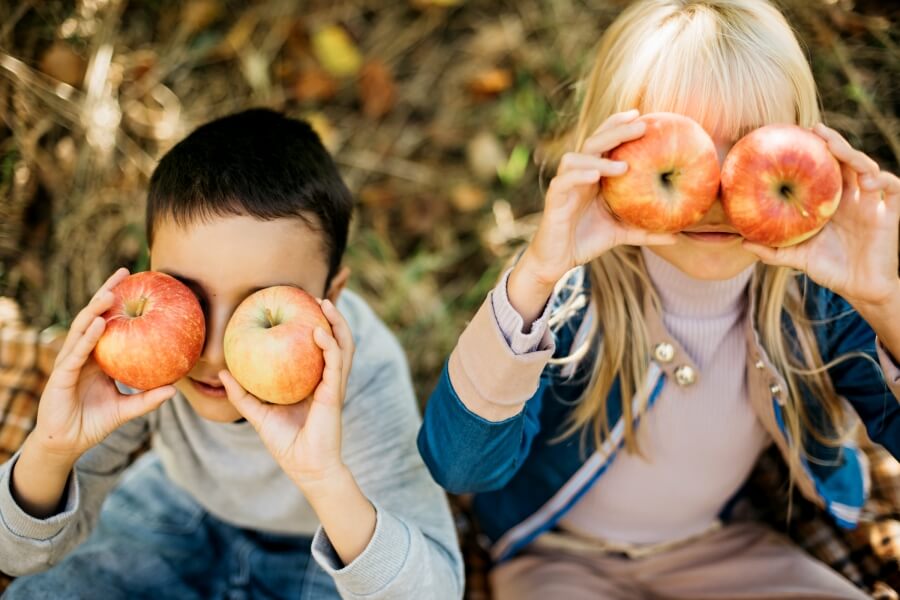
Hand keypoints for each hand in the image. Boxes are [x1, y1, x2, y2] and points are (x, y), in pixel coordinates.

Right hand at [30, 268, 175, 462]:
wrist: (66, 445)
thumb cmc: (93, 423)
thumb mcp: (127, 409)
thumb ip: (148, 399)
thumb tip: (176, 389)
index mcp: (97, 357)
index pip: (108, 322)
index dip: (120, 303)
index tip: (138, 283)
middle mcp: (82, 354)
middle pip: (94, 317)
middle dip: (107, 293)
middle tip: (124, 272)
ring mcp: (69, 363)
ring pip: (82, 330)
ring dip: (95, 310)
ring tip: (112, 293)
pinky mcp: (60, 376)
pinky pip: (76, 354)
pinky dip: (88, 338)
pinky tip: (99, 324)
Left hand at [221, 298, 353, 490]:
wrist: (305, 467)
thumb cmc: (285, 442)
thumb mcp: (258, 414)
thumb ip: (242, 394)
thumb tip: (222, 373)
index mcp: (314, 381)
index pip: (319, 348)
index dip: (316, 325)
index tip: (300, 306)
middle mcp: (327, 379)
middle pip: (337, 341)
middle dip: (332, 317)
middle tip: (315, 297)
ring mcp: (333, 385)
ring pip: (343, 346)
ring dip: (337, 323)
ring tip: (323, 305)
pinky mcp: (333, 394)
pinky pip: (334, 364)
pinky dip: (329, 345)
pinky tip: (317, 332)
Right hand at [510, 109, 676, 322]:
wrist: (557, 261)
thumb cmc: (587, 241)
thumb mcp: (621, 234)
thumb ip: (645, 232)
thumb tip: (677, 238)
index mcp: (594, 176)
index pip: (605, 142)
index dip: (619, 125)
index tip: (643, 116)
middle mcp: (578, 175)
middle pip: (594, 142)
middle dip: (616, 130)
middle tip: (641, 124)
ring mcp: (565, 185)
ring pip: (576, 157)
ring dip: (600, 157)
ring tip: (624, 165)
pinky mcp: (554, 199)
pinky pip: (564, 181)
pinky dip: (579, 175)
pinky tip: (596, 176)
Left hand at [743, 124, 899, 310]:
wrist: (860, 289)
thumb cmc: (830, 270)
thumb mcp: (798, 258)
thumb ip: (773, 251)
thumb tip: (743, 242)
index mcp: (830, 202)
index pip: (824, 169)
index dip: (814, 151)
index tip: (795, 135)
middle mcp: (851, 197)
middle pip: (845, 161)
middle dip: (833, 142)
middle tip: (815, 129)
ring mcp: (871, 203)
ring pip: (867, 168)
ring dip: (854, 156)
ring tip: (836, 148)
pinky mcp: (889, 213)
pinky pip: (893, 189)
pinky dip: (884, 180)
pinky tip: (870, 180)